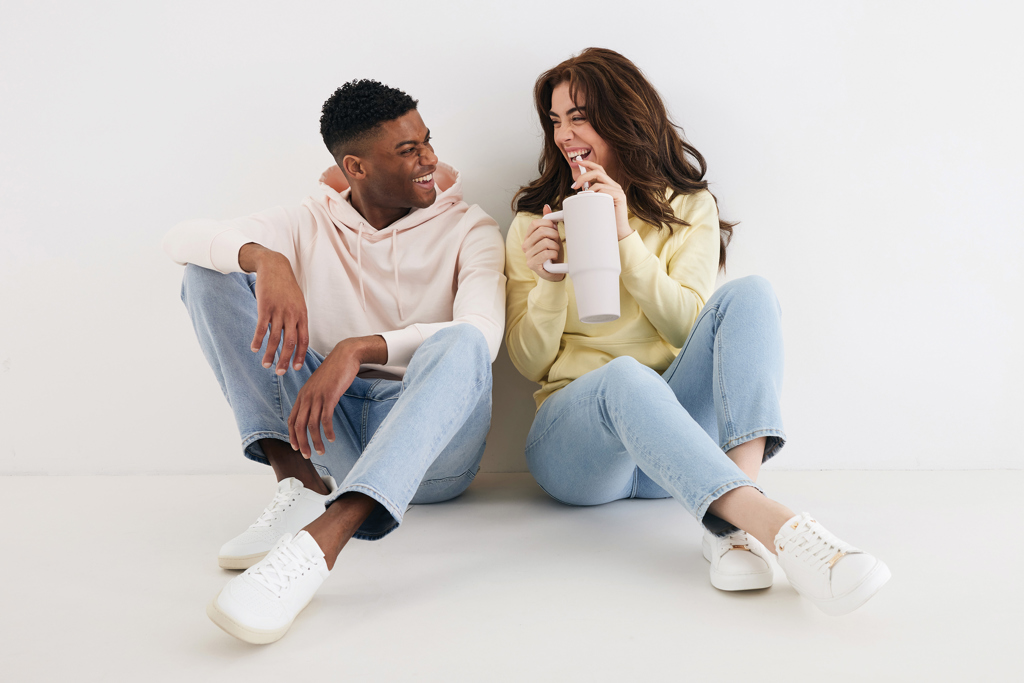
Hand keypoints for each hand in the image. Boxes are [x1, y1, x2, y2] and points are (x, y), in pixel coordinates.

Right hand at [240, 243, 308, 374]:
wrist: (275, 267)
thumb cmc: (287, 287)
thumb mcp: (298, 303)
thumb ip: (297, 319)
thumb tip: (295, 337)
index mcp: (302, 315)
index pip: (304, 340)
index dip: (300, 355)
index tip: (295, 367)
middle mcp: (292, 315)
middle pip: (290, 343)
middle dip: (285, 360)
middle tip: (281, 373)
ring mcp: (279, 311)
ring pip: (275, 338)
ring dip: (270, 354)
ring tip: (266, 365)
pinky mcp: (265, 307)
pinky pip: (261, 328)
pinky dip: (257, 340)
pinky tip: (254, 349)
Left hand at [287, 336, 385, 457]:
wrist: (345, 356)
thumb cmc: (334, 371)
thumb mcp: (319, 385)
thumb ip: (315, 398)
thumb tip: (315, 412)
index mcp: (302, 395)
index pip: (292, 419)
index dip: (292, 435)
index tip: (296, 447)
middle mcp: (306, 397)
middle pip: (299, 425)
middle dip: (302, 443)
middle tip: (307, 455)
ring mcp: (317, 396)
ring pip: (312, 425)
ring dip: (316, 441)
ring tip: (322, 451)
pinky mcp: (329, 396)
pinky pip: (325, 418)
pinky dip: (327, 431)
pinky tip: (332, 438)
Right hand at [522, 204, 564, 281]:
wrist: (555, 272)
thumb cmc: (553, 254)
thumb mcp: (552, 236)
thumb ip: (548, 222)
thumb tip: (546, 207)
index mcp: (528, 237)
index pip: (535, 224)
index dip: (547, 224)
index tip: (554, 229)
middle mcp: (525, 246)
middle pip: (541, 232)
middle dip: (554, 235)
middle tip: (557, 241)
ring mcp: (528, 255)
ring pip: (546, 243)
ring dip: (555, 246)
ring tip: (555, 251)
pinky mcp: (532, 264)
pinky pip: (546, 253)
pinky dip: (554, 254)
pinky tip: (554, 257)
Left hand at [571, 159, 633, 239]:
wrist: (617, 234)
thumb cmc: (603, 222)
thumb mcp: (591, 208)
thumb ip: (583, 202)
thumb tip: (568, 201)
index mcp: (607, 185)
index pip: (598, 169)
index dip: (588, 164)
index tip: (577, 161)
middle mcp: (613, 185)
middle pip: (598, 171)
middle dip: (583, 176)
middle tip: (573, 186)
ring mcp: (618, 190)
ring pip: (600, 182)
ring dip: (588, 189)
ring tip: (581, 198)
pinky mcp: (620, 197)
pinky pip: (605, 190)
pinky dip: (596, 194)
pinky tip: (592, 201)